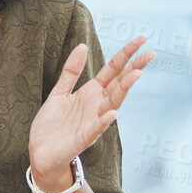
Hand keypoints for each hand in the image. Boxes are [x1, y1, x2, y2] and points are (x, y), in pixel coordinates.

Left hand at [27, 37, 153, 192]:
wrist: (41, 153)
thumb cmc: (52, 124)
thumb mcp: (60, 92)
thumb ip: (72, 71)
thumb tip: (83, 46)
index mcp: (91, 92)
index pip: (113, 70)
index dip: (126, 54)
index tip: (142, 39)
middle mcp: (97, 105)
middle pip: (120, 83)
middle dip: (134, 68)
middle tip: (151, 53)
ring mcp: (93, 121)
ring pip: (113, 103)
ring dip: (124, 89)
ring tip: (136, 74)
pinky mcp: (83, 138)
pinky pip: (96, 128)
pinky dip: (104, 121)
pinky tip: (112, 113)